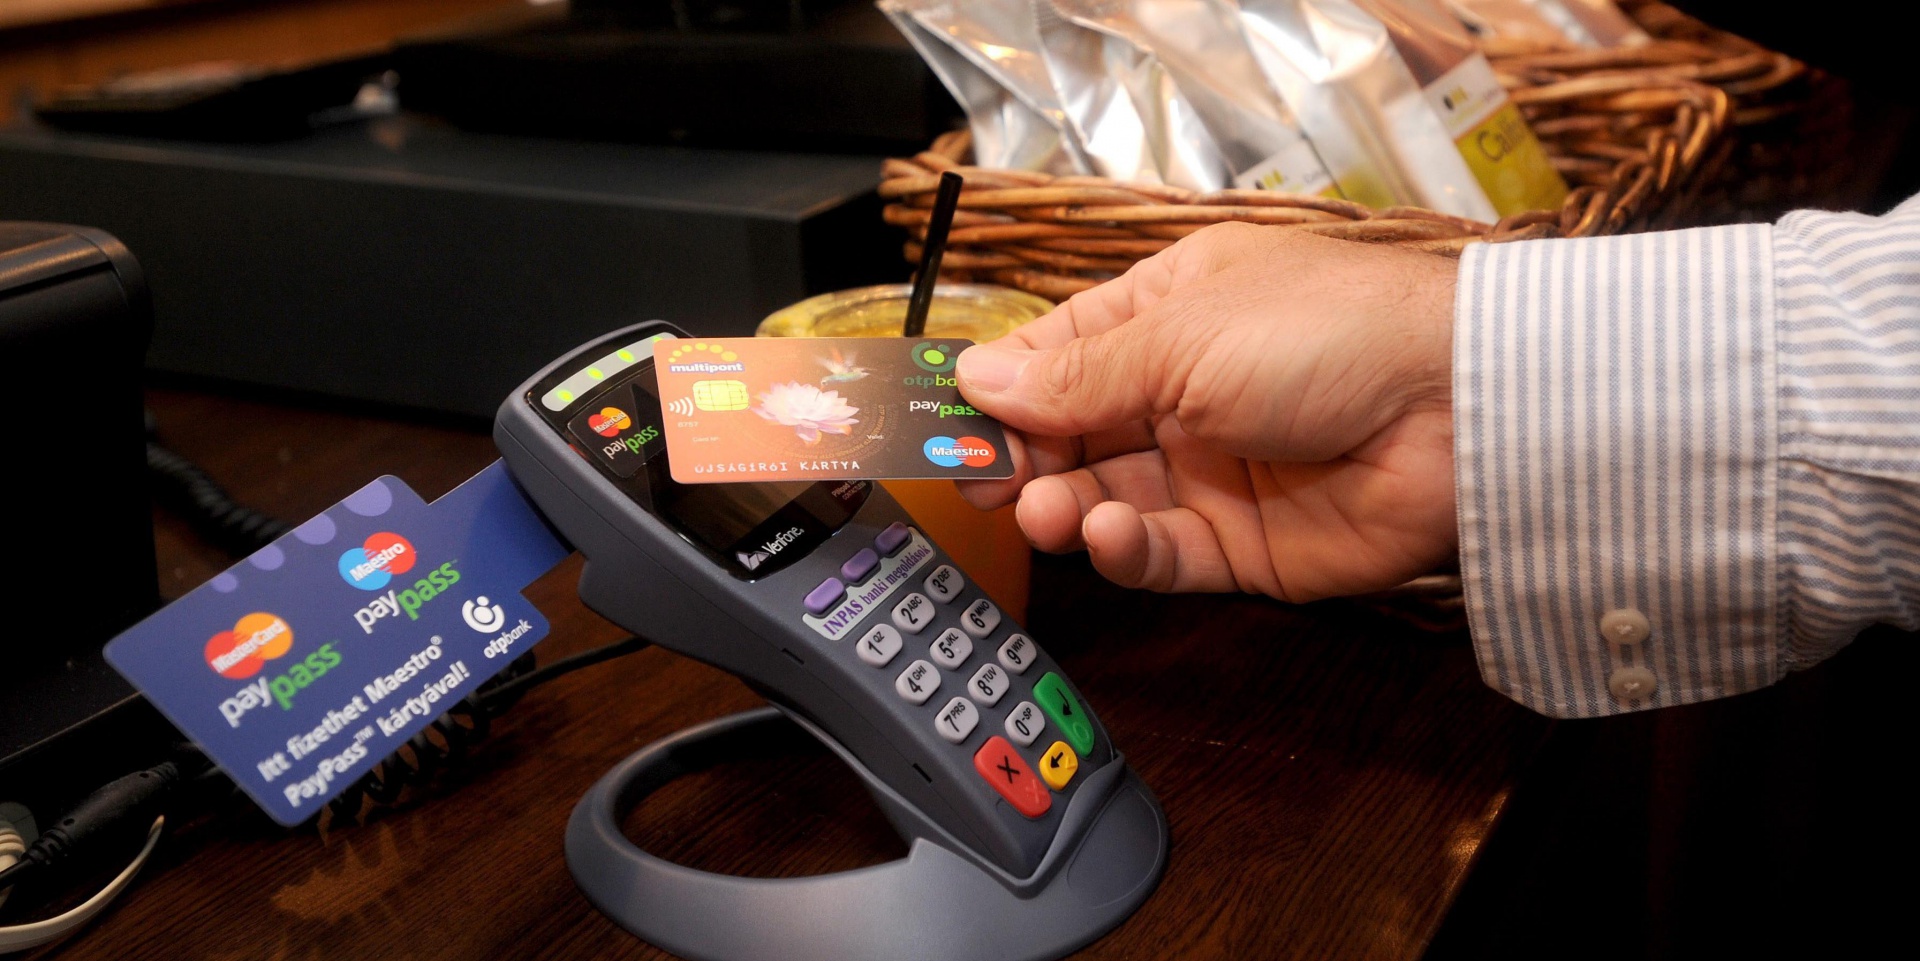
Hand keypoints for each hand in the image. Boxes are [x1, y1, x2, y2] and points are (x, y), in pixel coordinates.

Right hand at [954, 223, 1457, 602]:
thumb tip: (981, 378)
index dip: (1000, 386)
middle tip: (973, 475)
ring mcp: (1213, 471)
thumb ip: (1076, 374)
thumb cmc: (1334, 333)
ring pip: (1104, 499)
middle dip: (1017, 455)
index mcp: (1170, 314)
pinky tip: (1103, 535)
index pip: (1059, 353)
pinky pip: (1159, 555)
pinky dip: (1122, 551)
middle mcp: (1186, 392)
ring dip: (1061, 505)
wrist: (1460, 410)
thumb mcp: (1182, 335)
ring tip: (1038, 504)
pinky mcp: (1242, 546)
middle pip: (1070, 433)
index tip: (939, 416)